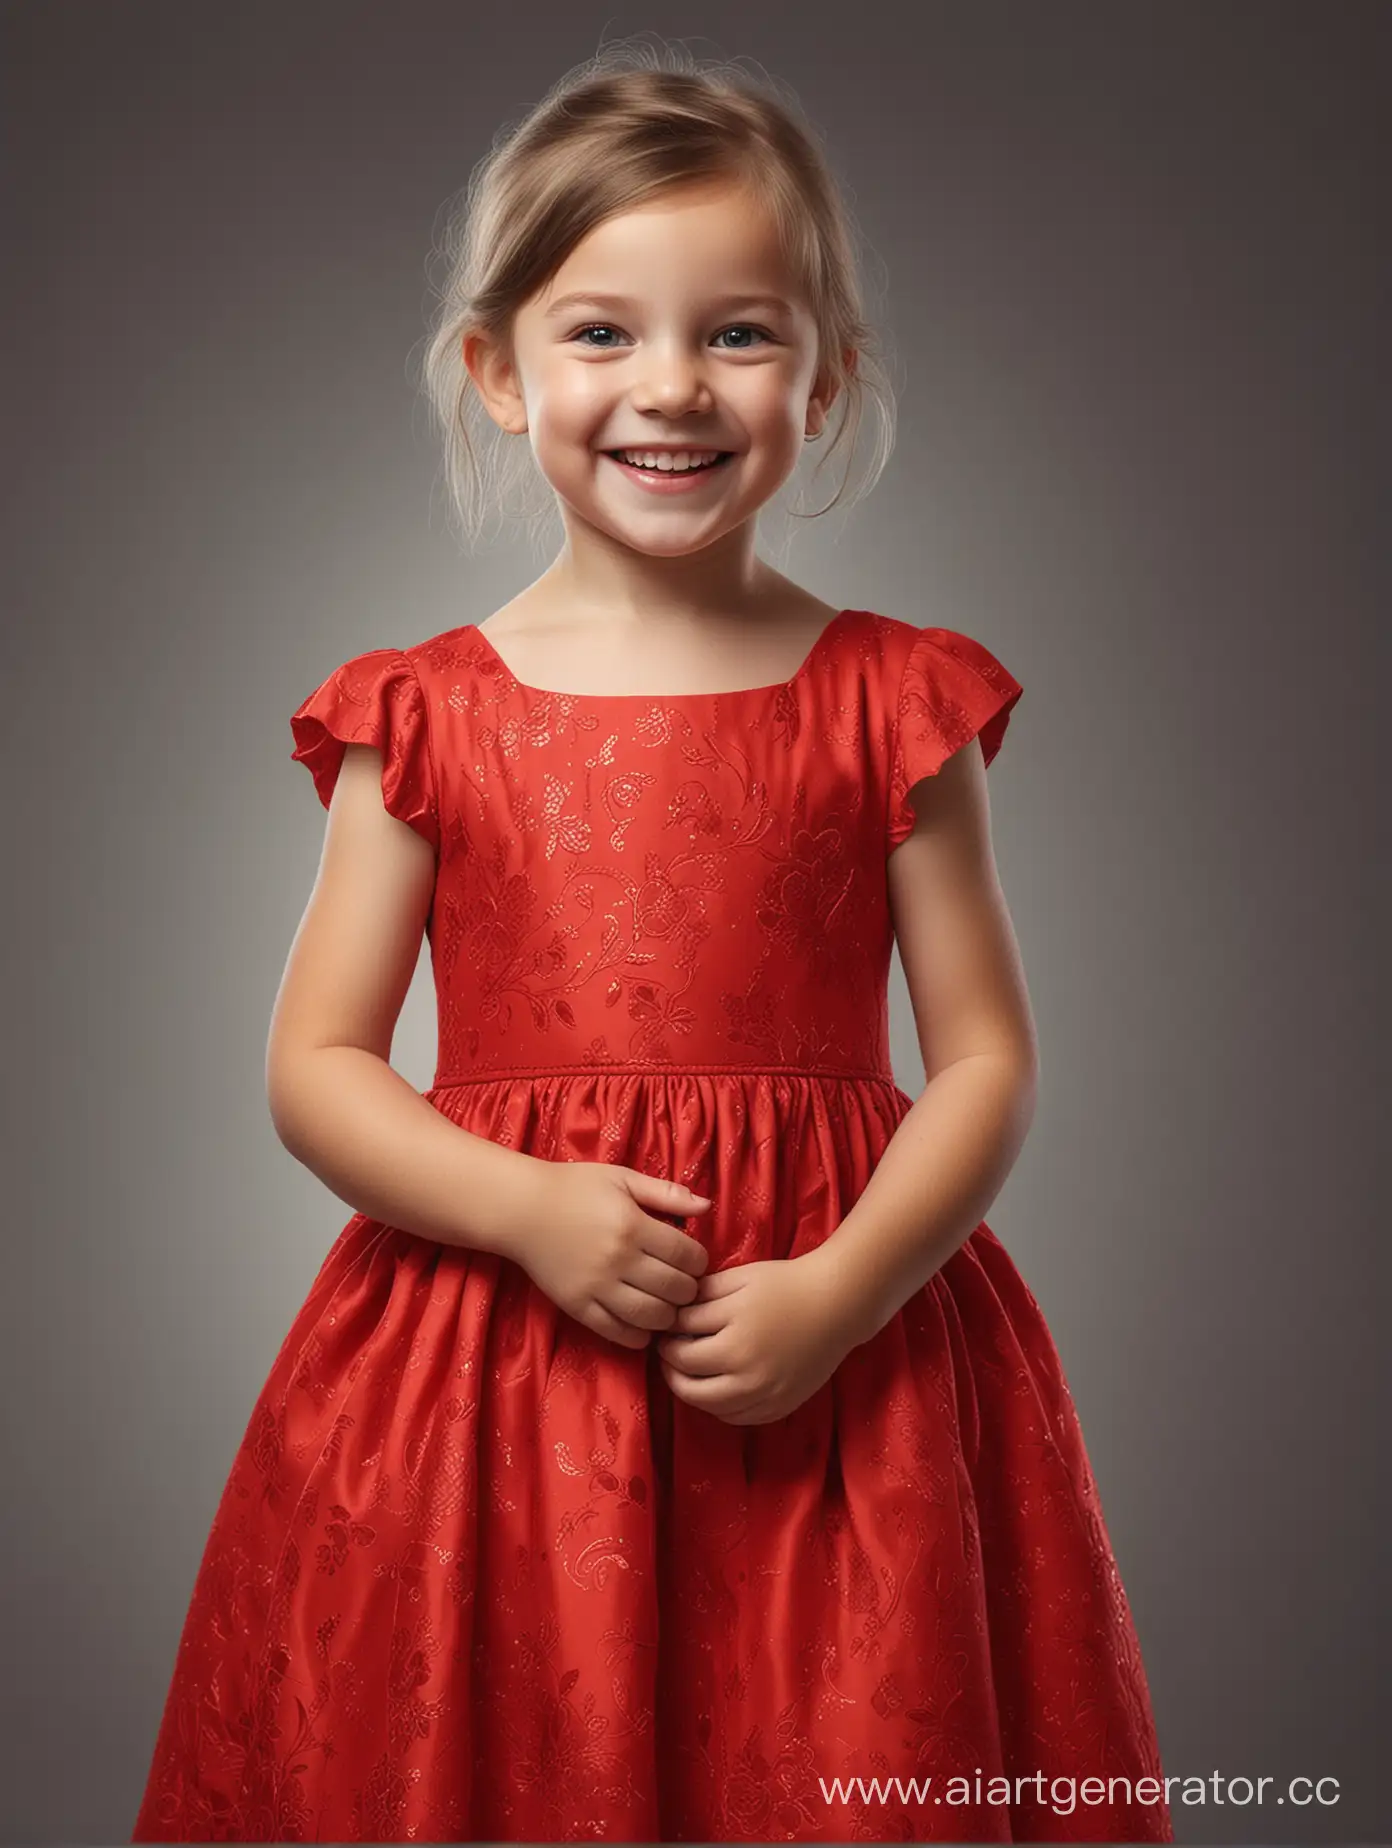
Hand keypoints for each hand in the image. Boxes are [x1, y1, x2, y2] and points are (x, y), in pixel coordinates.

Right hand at [509, 1161, 711, 1350]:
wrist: (521, 1209)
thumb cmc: (574, 1188)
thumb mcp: (622, 1178)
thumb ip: (665, 1193)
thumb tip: (707, 1206)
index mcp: (632, 1225)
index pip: (686, 1256)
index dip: (699, 1261)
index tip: (693, 1259)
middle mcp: (618, 1260)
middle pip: (675, 1289)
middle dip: (689, 1289)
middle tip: (685, 1284)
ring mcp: (597, 1287)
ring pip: (652, 1316)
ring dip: (669, 1315)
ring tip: (667, 1304)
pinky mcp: (578, 1307)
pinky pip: (618, 1332)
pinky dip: (639, 1335)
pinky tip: (643, 1322)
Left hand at [655, 1250, 855, 1424]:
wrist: (837, 1306)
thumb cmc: (787, 1284)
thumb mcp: (740, 1279)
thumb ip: (702, 1296)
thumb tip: (672, 1313)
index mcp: (734, 1333)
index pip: (680, 1341)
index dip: (668, 1332)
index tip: (667, 1327)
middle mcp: (746, 1370)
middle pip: (686, 1380)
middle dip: (669, 1364)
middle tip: (669, 1350)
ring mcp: (763, 1393)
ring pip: (706, 1404)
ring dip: (688, 1388)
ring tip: (687, 1370)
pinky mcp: (778, 1406)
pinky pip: (734, 1417)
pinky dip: (717, 1405)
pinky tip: (716, 1386)